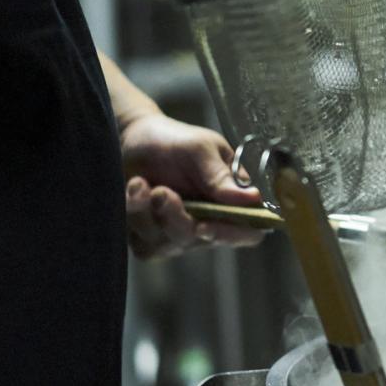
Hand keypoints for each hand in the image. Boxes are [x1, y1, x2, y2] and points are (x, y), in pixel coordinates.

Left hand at [119, 113, 265, 257]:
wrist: (134, 141)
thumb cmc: (174, 141)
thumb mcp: (200, 148)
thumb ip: (221, 175)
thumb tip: (253, 198)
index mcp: (233, 200)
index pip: (249, 233)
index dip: (231, 235)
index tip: (203, 225)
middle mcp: (211, 222)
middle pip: (202, 240)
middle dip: (176, 217)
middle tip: (160, 191)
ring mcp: (180, 234)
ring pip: (169, 243)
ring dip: (148, 212)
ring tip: (139, 183)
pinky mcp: (152, 239)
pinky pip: (145, 245)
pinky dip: (134, 216)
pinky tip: (132, 193)